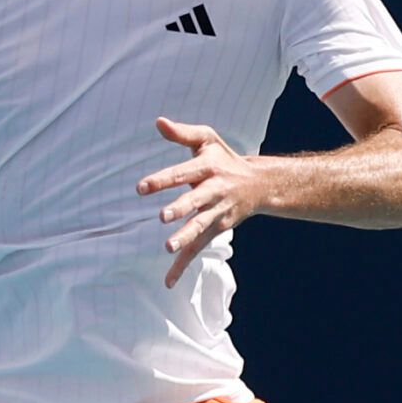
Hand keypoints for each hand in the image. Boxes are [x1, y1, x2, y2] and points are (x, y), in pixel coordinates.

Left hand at [136, 117, 268, 288]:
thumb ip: (182, 133)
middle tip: (162, 216)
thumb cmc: (224, 158)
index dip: (162, 179)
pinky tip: (168, 281)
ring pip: (201, 227)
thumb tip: (158, 121)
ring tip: (169, 247)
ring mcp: (217, 213)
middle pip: (196, 201)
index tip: (141, 187)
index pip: (182, 173)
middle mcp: (214, 191)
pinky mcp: (217, 229)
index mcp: (207, 168)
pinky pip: (198, 249)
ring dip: (186, 237)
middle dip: (181, 208)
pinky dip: (183, 266)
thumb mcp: (207, 140)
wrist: (260, 184)